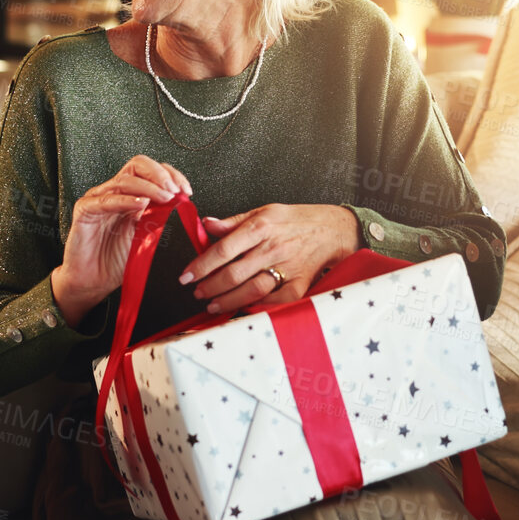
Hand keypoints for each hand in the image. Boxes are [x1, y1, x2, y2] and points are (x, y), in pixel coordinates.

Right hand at [51, 155, 192, 324]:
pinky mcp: (85, 210)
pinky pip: (106, 200)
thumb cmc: (117, 261)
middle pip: (138, 165)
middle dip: (160, 174)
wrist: (94, 281)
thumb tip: (180, 203)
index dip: (171, 175)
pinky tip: (141, 204)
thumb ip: (159, 218)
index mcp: (131, 196)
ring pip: (125, 180)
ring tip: (165, 198)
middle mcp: (116, 193)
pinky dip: (125, 200)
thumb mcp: (146, 237)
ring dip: (149, 187)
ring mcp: (99, 199)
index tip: (186, 190)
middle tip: (174, 190)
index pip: (152, 172)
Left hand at [180, 204, 360, 314]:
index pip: (223, 249)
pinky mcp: (300, 284)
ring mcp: (287, 268)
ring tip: (213, 305)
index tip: (186, 277)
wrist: (333, 229)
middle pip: (234, 274)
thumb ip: (233, 222)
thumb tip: (206, 224)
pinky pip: (274, 301)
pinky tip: (242, 308)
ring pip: (251, 290)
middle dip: (210, 287)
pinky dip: (256, 307)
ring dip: (228, 301)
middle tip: (197, 293)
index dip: (201, 266)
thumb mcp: (263, 211)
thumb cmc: (295, 220)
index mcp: (260, 228)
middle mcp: (272, 248)